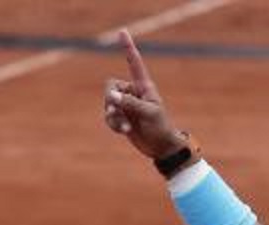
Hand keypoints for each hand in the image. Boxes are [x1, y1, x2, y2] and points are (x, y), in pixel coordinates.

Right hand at [102, 29, 185, 159]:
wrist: (161, 147)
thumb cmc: (161, 128)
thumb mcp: (148, 113)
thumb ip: (130, 103)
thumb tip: (111, 95)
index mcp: (143, 87)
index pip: (134, 63)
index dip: (128, 48)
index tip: (122, 32)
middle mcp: (133, 93)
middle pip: (110, 86)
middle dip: (111, 100)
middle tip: (117, 110)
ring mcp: (126, 105)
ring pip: (107, 103)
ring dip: (114, 116)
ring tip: (126, 126)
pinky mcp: (121, 117)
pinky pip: (108, 116)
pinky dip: (114, 124)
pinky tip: (124, 131)